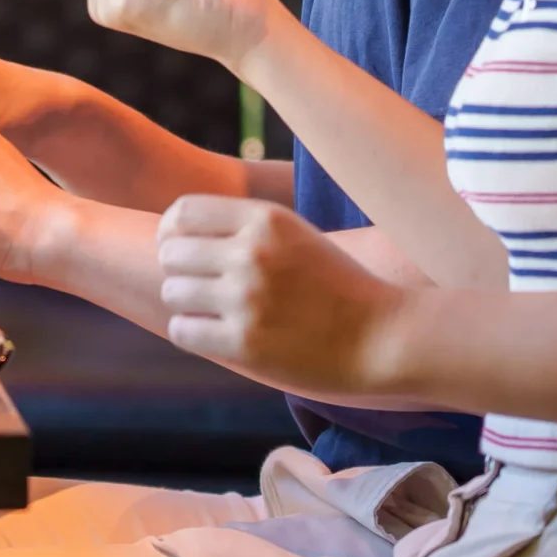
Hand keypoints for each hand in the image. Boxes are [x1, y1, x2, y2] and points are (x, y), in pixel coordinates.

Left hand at [158, 194, 411, 398]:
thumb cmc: (338, 285)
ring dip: (187, 303)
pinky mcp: (244, 344)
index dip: (172, 231)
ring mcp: (247, 299)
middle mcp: (252, 253)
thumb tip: (174, 230)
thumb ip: (244, 228)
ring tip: (214, 311)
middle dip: (180, 270)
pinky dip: (193, 332)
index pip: (183, 212)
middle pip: (171, 253)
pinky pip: (183, 330)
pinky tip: (217, 334)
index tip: (179, 248)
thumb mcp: (295, 235)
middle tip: (203, 287)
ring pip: (173, 291)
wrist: (385, 337)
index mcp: (265, 219)